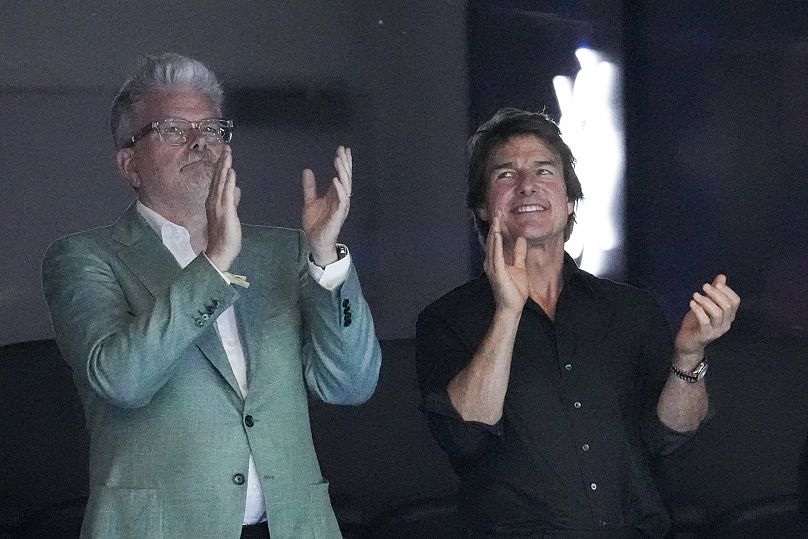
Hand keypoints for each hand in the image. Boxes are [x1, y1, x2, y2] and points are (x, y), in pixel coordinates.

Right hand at [205, 145, 241, 271]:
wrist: (219, 252)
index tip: (225, 154)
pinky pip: (227, 194)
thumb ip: (232, 201)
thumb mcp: (230, 214)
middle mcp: (213, 201)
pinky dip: (228, 182)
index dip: (221, 166)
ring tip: (228, 153)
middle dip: (222, 162)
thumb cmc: (224, 236)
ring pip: (221, 182)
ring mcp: (218, 206)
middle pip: (218, 177)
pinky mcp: (225, 212)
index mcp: (214, 201)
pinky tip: (230, 171)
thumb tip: (236, 189)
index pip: (218, 180)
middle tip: (226, 147)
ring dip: (224, 167)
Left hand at [302, 146, 351, 265]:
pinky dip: (340, 189)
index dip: (343, 163)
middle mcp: (340, 199)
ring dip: (343, 173)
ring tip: (339, 160)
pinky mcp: (338, 215)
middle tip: (343, 150)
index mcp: (335, 195)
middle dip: (345, 164)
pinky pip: (342, 200)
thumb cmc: (316, 223)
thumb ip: (310, 186)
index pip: (341, 175)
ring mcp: (341, 206)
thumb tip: (307, 170)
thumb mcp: (310, 201)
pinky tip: (336, 179)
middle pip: (346, 178)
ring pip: (346, 186)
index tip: (342, 149)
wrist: (315, 241)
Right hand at [485, 215, 528, 313]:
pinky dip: (497, 243)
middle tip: (497, 212)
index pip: (496, 242)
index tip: (500, 216)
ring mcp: (492, 267)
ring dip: (495, 231)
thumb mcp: (519, 267)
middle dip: (495, 226)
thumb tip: (521, 240)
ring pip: (493, 245)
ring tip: (496, 219)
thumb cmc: (514, 291)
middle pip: (493, 241)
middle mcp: (491, 263)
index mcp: (496, 262)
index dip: (498, 229)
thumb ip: (519, 253)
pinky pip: (496, 254)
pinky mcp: (497, 271)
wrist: (511, 307)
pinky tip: (497, 234)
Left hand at [674, 274, 740, 357]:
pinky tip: (691, 303)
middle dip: (716, 293)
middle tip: (704, 286)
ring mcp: (716, 331)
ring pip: (717, 313)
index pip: (735, 301)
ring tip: (695, 295)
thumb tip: (722, 276)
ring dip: (706, 301)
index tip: (716, 284)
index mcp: (728, 316)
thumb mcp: (705, 305)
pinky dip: (698, 310)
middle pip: (727, 306)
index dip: (727, 291)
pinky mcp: (705, 335)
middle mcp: (725, 324)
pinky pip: (705, 321)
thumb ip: (714, 292)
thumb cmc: (697, 323)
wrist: (688, 343)